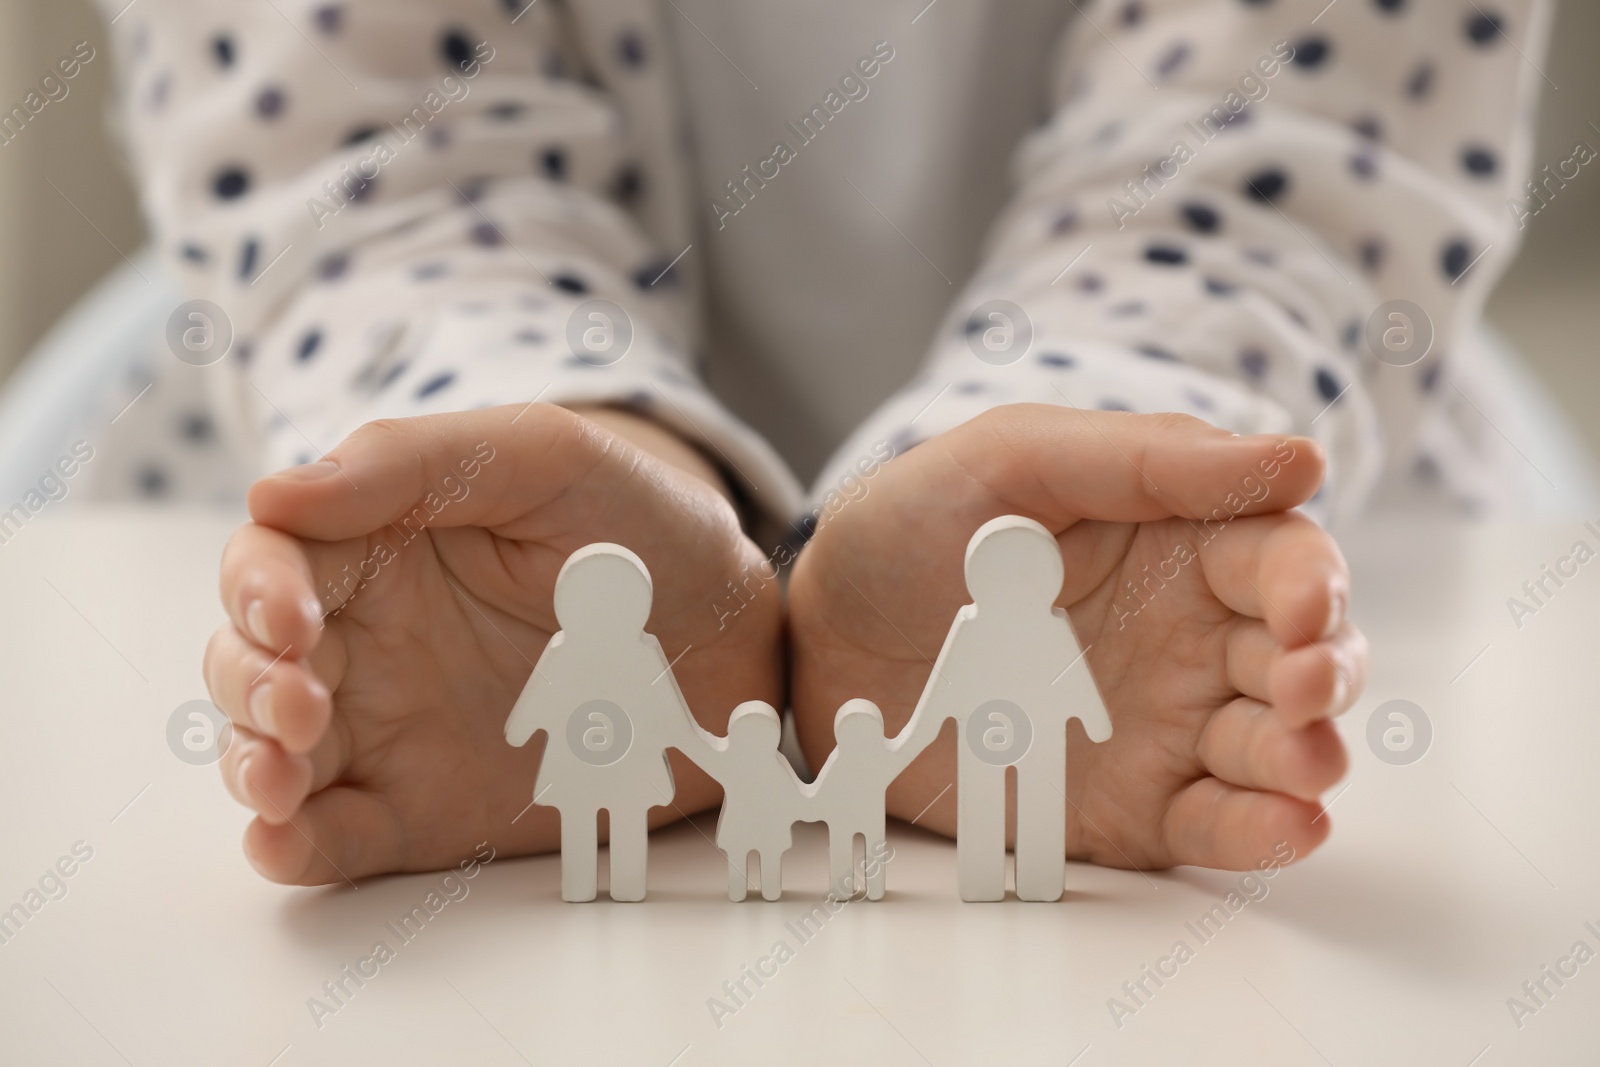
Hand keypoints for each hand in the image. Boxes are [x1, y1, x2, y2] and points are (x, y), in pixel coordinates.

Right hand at [202, 404, 779, 883]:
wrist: (736, 635)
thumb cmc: (639, 524)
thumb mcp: (544, 459)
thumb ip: (413, 465)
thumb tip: (272, 496)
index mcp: (377, 547)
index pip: (271, 563)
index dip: (256, 589)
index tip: (292, 621)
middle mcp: (365, 640)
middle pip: (248, 663)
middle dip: (250, 686)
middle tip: (301, 705)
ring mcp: (389, 729)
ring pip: (272, 752)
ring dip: (252, 766)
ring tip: (282, 778)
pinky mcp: (422, 810)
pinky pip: (338, 835)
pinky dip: (296, 847)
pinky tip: (287, 842)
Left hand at [789, 405, 1365, 870]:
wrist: (816, 640)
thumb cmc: (911, 526)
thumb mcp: (1014, 460)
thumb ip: (1144, 459)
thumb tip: (1300, 460)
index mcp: (1178, 539)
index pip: (1280, 556)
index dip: (1309, 581)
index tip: (1298, 608)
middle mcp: (1192, 632)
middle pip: (1302, 655)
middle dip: (1324, 673)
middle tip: (1299, 687)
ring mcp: (1166, 723)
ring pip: (1276, 744)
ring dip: (1307, 754)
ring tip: (1300, 761)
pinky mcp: (1131, 805)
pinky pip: (1211, 823)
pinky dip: (1259, 831)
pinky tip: (1285, 823)